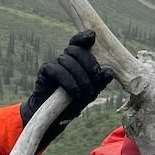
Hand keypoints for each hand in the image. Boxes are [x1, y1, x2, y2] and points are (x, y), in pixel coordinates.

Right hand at [21, 30, 115, 149]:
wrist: (55, 118)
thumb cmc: (74, 102)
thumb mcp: (90, 93)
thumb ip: (99, 83)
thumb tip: (109, 72)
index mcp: (77, 59)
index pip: (80, 42)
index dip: (84, 36)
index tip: (92, 36)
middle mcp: (65, 58)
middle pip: (76, 50)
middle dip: (88, 62)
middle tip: (96, 75)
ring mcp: (54, 63)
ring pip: (68, 60)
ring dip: (80, 77)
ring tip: (85, 93)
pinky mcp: (45, 72)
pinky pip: (57, 71)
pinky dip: (68, 82)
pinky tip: (75, 93)